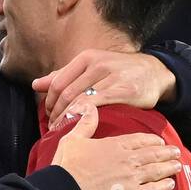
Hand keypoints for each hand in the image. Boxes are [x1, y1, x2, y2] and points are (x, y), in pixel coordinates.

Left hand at [34, 49, 176, 126]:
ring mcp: (111, 77)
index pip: (58, 82)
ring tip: (63, 131)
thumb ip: (64, 76)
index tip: (49, 116)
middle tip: (54, 128)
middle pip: (66, 93)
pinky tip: (80, 127)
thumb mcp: (91, 67)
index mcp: (86, 58)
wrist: (154, 72)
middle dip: (56, 114)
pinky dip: (84, 117)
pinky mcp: (124, 90)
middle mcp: (97, 64)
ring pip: (79, 100)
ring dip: (67, 119)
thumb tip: (36, 84)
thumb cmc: (119, 72)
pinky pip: (97, 106)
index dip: (49, 102)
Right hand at [51, 103, 180, 189]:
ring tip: (178, 165)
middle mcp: (128, 160)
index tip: (159, 141)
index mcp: (115, 145)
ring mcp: (132, 178)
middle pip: (152, 154)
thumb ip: (85, 123)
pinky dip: (164, 186)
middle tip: (176, 152)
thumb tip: (89, 107)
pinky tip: (171, 184)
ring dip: (169, 167)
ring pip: (157, 170)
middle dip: (166, 152)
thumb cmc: (67, 166)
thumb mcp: (73, 139)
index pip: (139, 140)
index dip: (151, 140)